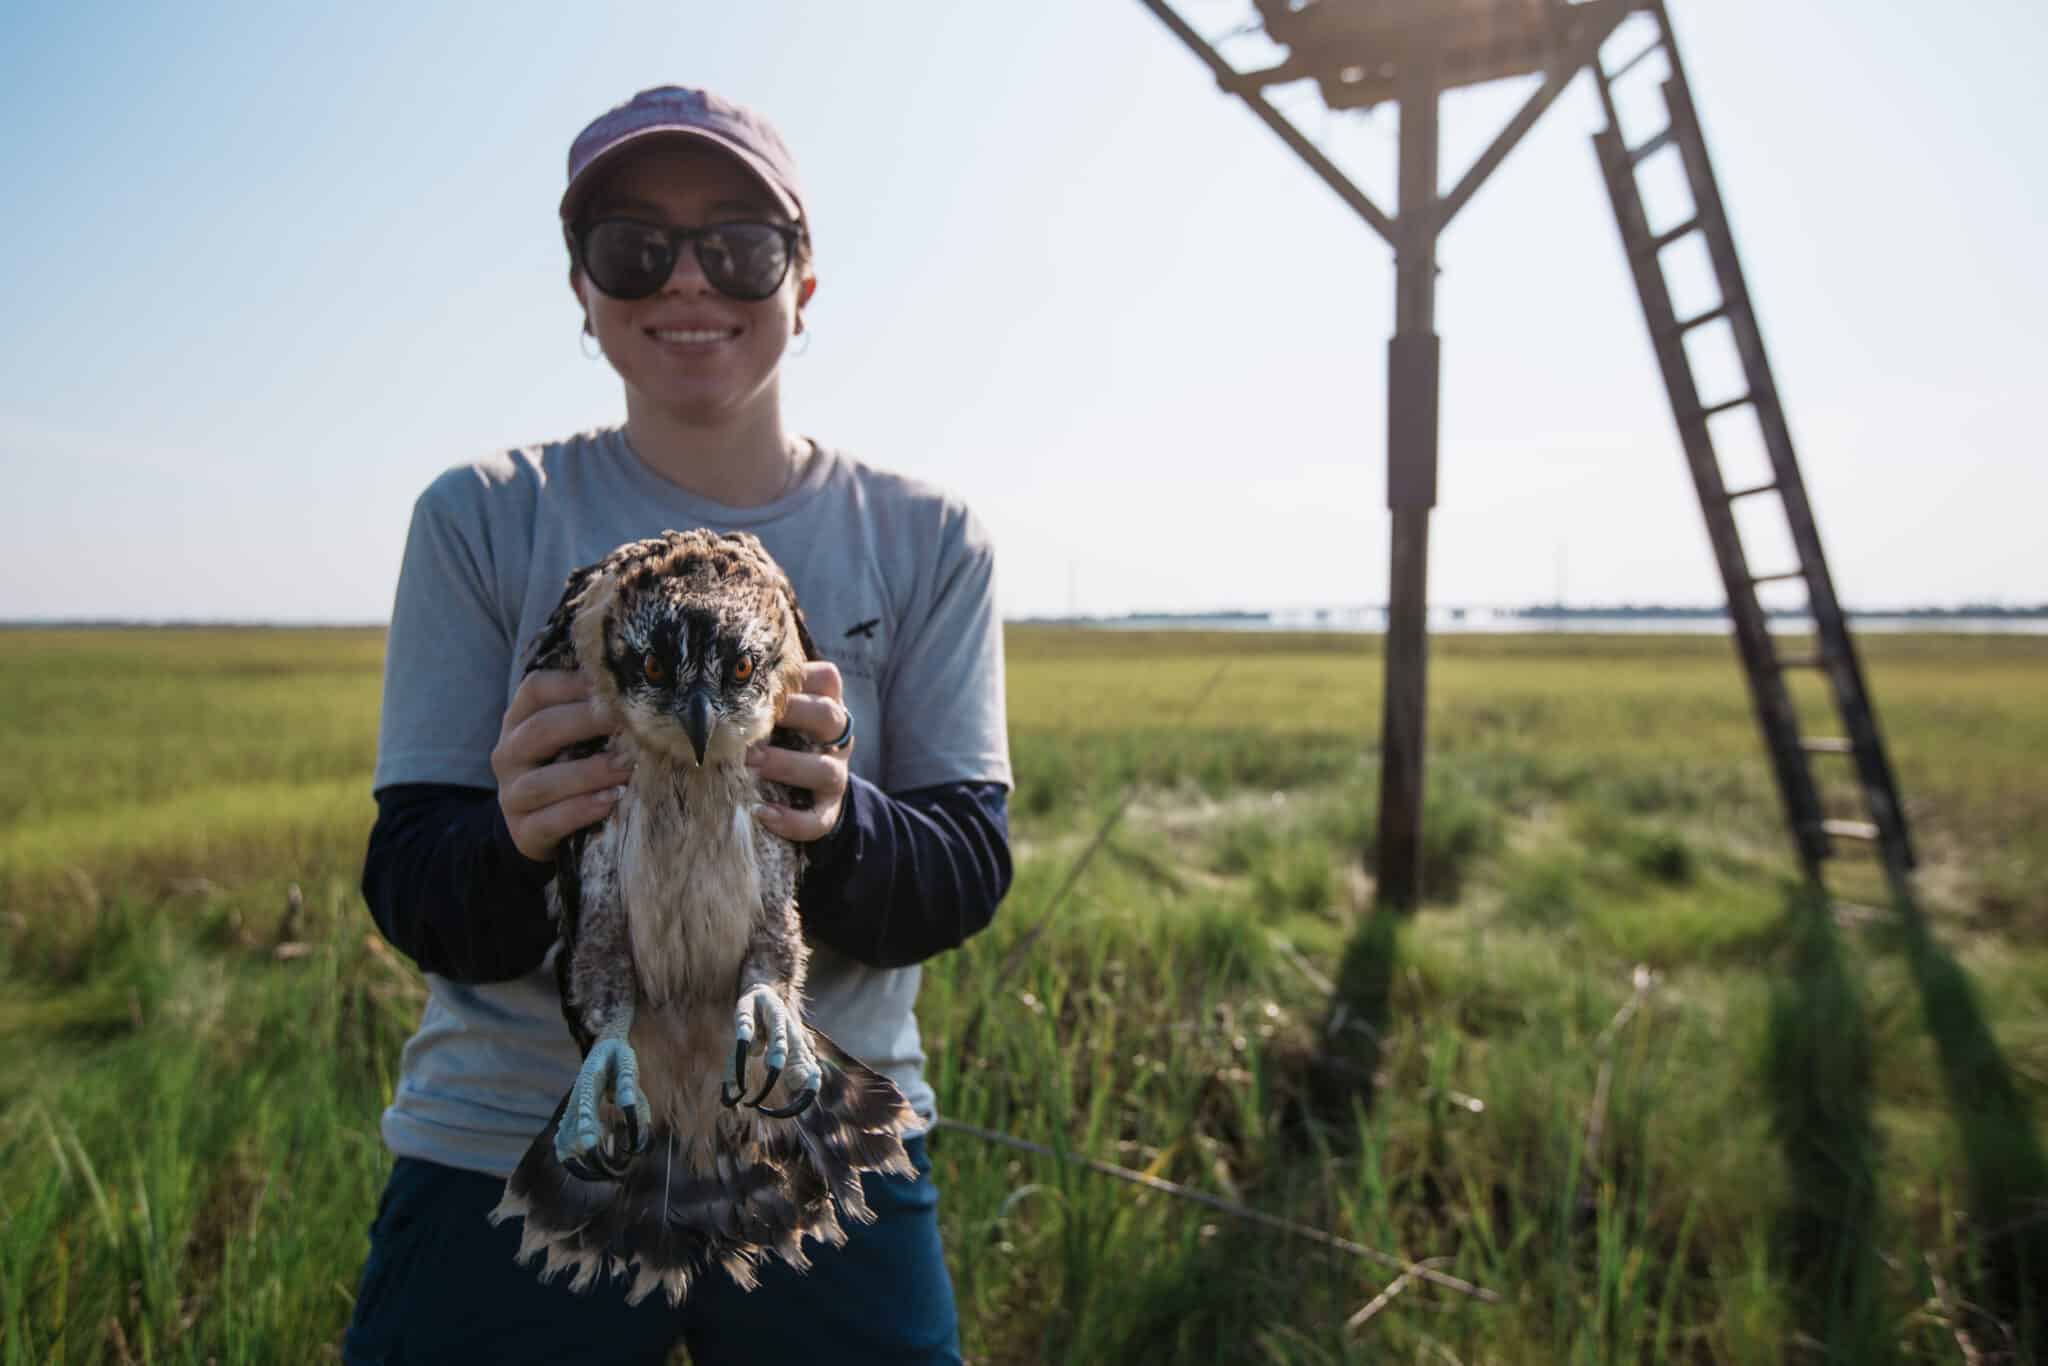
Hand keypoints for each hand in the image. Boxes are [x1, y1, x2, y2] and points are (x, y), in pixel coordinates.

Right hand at [492, 669, 630, 862]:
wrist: (541, 827)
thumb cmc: (567, 769)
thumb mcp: (572, 738)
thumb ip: (593, 714)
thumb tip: (640, 694)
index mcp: (519, 721)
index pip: (535, 689)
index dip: (573, 684)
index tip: (613, 686)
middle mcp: (509, 754)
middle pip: (540, 730)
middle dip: (587, 723)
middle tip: (627, 722)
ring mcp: (512, 795)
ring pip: (542, 782)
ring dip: (589, 773)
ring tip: (626, 767)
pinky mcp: (524, 831)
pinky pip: (548, 822)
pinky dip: (581, 811)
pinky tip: (610, 801)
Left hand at [748, 661, 851, 841]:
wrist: (802, 788)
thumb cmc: (778, 736)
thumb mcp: (775, 713)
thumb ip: (757, 698)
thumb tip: (707, 689)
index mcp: (826, 703)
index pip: (826, 679)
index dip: (799, 679)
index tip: (761, 684)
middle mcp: (836, 736)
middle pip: (830, 717)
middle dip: (791, 718)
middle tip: (750, 726)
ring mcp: (836, 772)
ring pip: (826, 769)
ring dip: (787, 766)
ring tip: (751, 768)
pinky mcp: (829, 809)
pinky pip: (820, 818)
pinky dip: (793, 820)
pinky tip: (762, 814)